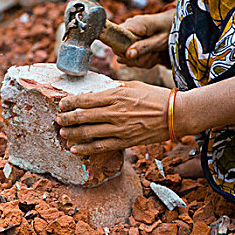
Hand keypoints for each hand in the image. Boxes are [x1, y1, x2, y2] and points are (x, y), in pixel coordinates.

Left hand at [56, 81, 170, 154]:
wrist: (176, 114)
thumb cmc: (155, 96)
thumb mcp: (133, 85)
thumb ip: (114, 89)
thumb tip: (98, 93)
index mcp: (116, 95)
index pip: (86, 99)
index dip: (70, 103)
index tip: (61, 105)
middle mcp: (115, 112)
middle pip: (83, 116)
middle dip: (67, 119)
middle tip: (57, 120)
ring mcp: (120, 128)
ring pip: (89, 132)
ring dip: (73, 134)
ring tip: (63, 134)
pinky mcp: (126, 141)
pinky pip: (101, 146)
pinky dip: (86, 148)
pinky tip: (75, 149)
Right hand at [118, 9, 174, 67]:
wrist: (176, 24)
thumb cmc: (170, 29)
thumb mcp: (159, 40)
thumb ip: (143, 47)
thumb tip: (127, 54)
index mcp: (133, 25)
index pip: (115, 40)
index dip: (124, 52)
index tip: (139, 55)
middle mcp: (128, 29)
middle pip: (120, 54)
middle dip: (138, 59)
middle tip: (154, 53)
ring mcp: (129, 36)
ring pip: (127, 59)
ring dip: (143, 60)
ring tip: (156, 52)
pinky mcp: (132, 42)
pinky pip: (133, 58)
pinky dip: (144, 59)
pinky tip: (153, 53)